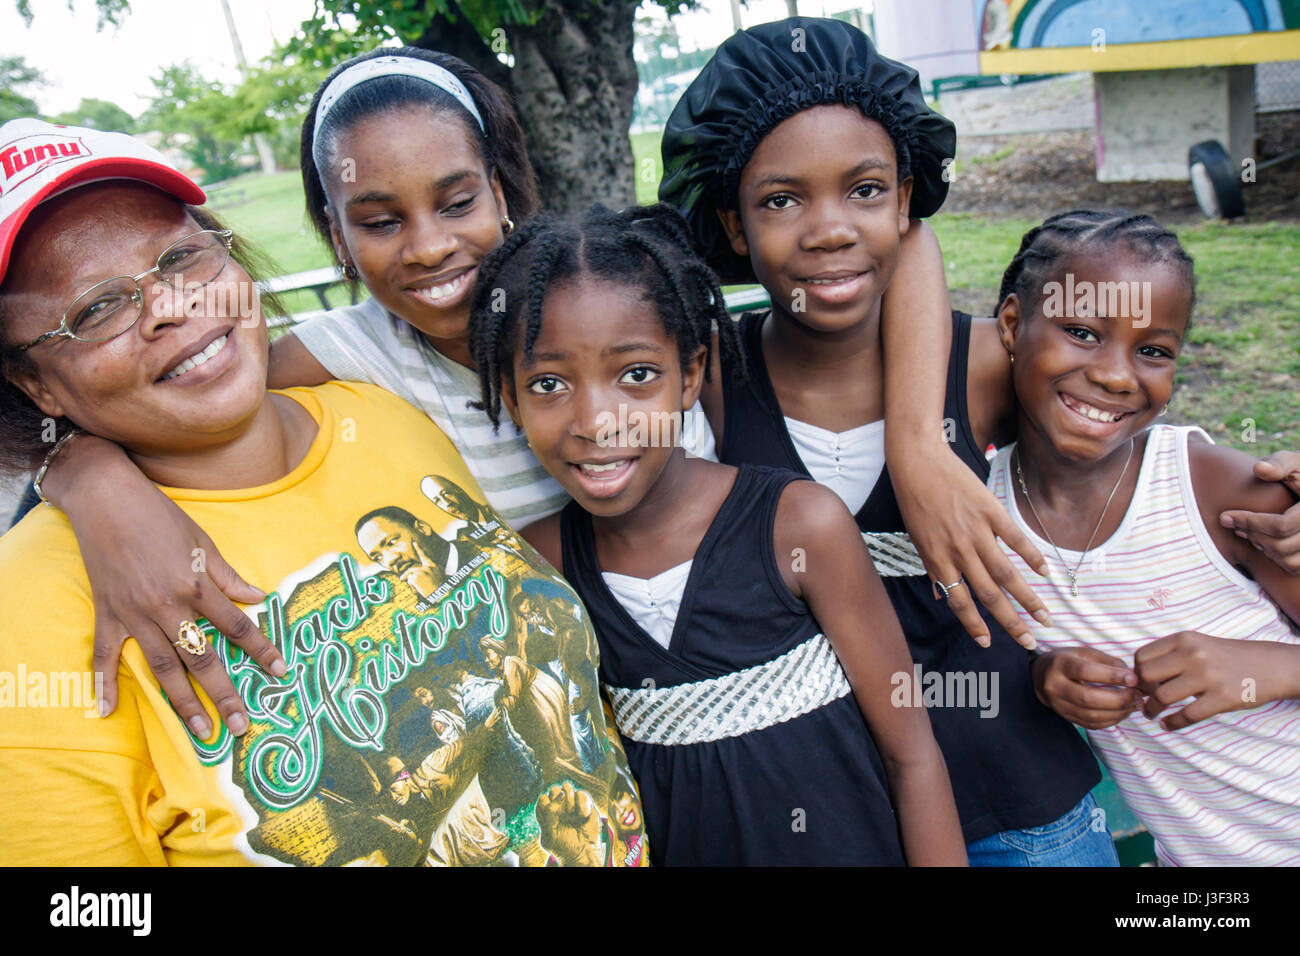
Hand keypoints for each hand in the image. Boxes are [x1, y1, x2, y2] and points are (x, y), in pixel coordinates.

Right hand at [51, 437, 284, 735]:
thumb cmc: (160, 516)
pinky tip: (107, 710)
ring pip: (162, 667)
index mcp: (196, 585)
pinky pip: (106, 655)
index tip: (280, 673)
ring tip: (200, 731)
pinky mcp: (107, 613)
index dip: (261, 650)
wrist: (106, 499)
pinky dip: (104, 683)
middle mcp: (167, 606)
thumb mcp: (204, 541)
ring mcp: (134, 613)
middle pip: (201, 658)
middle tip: (241, 726)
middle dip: (224, 694)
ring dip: (182, 702)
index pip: (237, 626)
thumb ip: (229, 576)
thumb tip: (258, 598)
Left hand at [535, 782, 602, 865]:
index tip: (552, 817)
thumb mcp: (550, 836)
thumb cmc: (564, 847)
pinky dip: (582, 805)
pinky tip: (582, 817)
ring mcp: (571, 804)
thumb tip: (559, 796)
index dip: (547, 804)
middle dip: (558, 798)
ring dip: (569, 800)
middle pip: (554, 789)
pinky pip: (581, 794)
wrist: (583, 853)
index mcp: (546, 813)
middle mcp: (558, 806)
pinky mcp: (585, 804)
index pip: (543, 799)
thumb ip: (548, 816)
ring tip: (572, 815)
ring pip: (567, 787)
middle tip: (563, 814)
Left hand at [893, 441, 1050, 647]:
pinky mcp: (991, 510)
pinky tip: (1045, 573)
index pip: (958, 602)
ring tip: (1045, 616)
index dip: (974, 625)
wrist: (917, 461)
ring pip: (1007, 573)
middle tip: (1029, 642)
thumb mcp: (916, 540)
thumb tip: (940, 596)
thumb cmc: (914, 501)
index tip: (988, 643)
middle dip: (1011, 622)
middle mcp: (958, 550)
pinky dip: (1032, 557)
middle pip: (989, 595)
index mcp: (937, 560)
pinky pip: (1015, 539)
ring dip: (1028, 599)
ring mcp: (976, 531)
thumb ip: (933, 568)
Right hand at [1031, 646, 1139, 728]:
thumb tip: (1131, 676)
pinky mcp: (1066, 717)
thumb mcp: (1083, 653)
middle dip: (1119, 699)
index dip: (1112, 676)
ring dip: (1119, 712)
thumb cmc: (1067, 661)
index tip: (1133, 679)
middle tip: (1137, 695)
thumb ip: (1107, 661)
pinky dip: (1112, 720)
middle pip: (1089, 698)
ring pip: (1092, 715)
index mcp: (1060, 665)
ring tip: (1134, 704)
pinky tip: (1122, 712)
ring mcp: (1059, 705)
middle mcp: (1055, 686)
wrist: (1040, 677)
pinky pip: (1092, 724)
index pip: (1086, 672)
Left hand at [1135, 631, 1299, 730]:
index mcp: (1184, 639)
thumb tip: (1138, 674)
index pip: (1141, 656)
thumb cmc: (1227, 657)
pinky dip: (1172, 723)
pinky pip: (1187, 715)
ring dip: (1151, 709)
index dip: (1136, 672)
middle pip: (1145, 676)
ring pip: (1162, 696)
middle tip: (1144, 698)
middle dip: (1141, 690)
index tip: (1141, 683)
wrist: (1271, 665)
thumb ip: (1171, 654)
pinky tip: (1168, 725)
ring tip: (1151, 713)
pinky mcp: (1222, 698)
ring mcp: (1208, 676)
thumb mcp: (1198, 644)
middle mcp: (1193, 654)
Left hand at [1220, 451, 1299, 573]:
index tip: (1225, 516)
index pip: (1281, 525)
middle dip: (1252, 535)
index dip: (1250, 522)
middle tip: (1233, 524)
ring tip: (1246, 532)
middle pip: (1281, 546)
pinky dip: (1275, 558)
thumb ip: (1279, 464)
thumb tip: (1259, 469)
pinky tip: (1261, 542)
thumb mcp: (1293, 462)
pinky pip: (1294, 566)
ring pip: (1287, 560)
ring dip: (1262, 548)